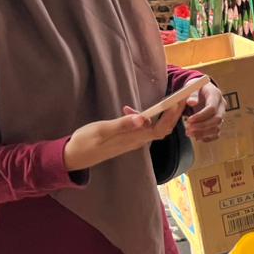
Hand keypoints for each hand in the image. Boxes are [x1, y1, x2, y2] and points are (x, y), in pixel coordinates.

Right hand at [63, 101, 188, 172]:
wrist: (73, 157)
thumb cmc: (85, 142)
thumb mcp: (102, 130)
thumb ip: (122, 124)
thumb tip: (143, 119)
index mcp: (133, 138)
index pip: (161, 128)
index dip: (173, 115)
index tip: (180, 101)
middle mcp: (137, 141)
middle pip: (162, 128)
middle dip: (173, 113)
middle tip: (179, 96)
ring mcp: (132, 141)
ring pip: (152, 128)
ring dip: (159, 114)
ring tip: (156, 101)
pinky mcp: (126, 140)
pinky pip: (142, 128)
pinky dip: (143, 117)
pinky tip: (128, 110)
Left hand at [184, 81, 225, 141]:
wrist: (201, 91)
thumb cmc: (196, 88)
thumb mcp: (192, 86)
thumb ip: (192, 94)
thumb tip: (191, 102)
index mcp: (216, 95)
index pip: (212, 108)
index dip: (201, 116)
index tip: (189, 120)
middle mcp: (221, 106)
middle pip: (217, 120)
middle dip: (202, 126)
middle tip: (188, 129)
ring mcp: (221, 115)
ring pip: (217, 128)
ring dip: (203, 133)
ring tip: (189, 133)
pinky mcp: (218, 123)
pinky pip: (216, 134)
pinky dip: (207, 137)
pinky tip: (196, 136)